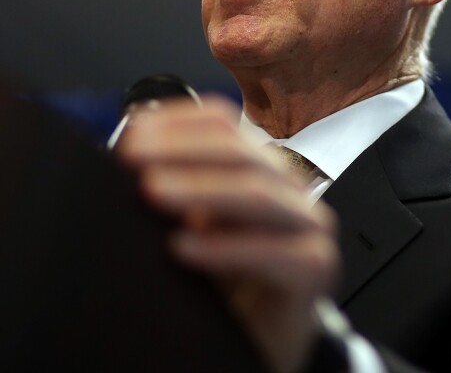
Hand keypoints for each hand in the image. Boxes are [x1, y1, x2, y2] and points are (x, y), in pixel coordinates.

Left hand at [117, 96, 339, 372]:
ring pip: (258, 192)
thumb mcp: (190, 226)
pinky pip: (275, 251)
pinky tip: (183, 247)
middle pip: (242, 151)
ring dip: (202, 187)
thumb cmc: (226, 283)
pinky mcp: (316, 266)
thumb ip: (171, 192)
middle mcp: (288, 188)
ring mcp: (308, 224)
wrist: (261, 339)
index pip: (224, 122)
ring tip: (154, 191)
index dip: (178, 121)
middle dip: (182, 150)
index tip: (132, 131)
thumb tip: (125, 158)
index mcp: (257, 167)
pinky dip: (226, 248)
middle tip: (134, 158)